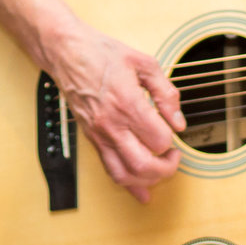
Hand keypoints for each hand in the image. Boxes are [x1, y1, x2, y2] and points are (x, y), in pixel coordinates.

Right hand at [44, 19, 186, 202]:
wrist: (67, 53)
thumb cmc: (102, 54)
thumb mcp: (144, 63)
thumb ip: (166, 93)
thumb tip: (178, 121)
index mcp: (128, 103)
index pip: (160, 140)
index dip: (173, 140)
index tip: (174, 131)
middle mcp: (112, 124)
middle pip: (145, 165)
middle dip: (167, 168)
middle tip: (174, 156)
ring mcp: (100, 134)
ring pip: (126, 175)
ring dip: (148, 180)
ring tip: (160, 168)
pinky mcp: (92, 139)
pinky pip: (110, 170)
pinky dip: (128, 185)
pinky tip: (141, 191)